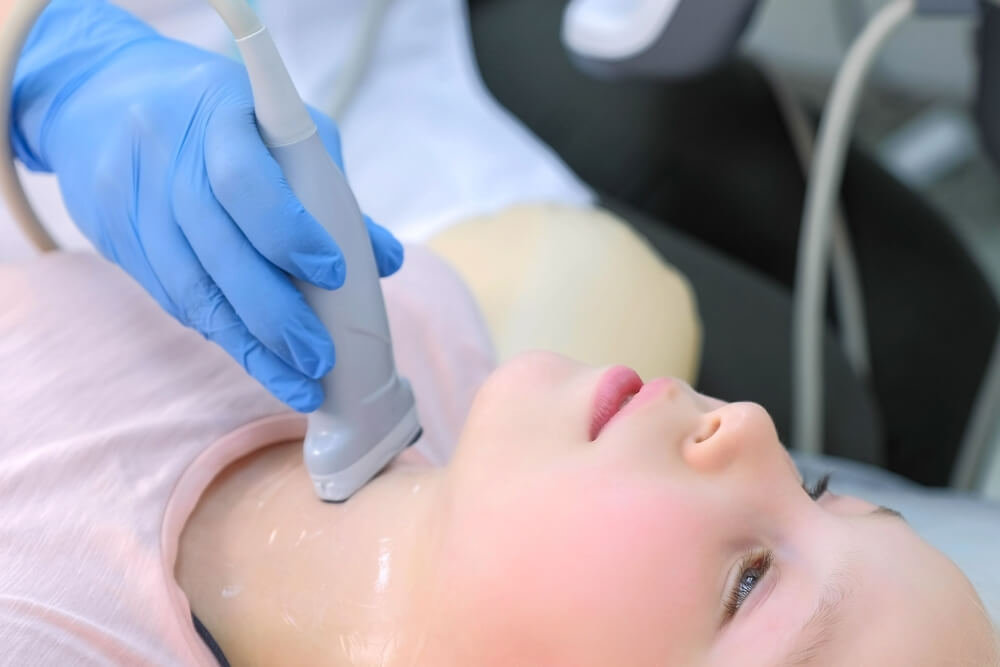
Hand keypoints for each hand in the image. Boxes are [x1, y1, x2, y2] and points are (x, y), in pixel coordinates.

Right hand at [11, 1, 403, 410]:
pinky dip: (220, 332)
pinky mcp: (116, 237)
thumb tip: (387, 260)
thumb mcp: (279, 129)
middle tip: (320, 358)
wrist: (101, 96)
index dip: (289, 233)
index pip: (246, 182)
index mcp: (218, 115)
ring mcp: (132, 200)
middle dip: (275, 315)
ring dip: (249, 345)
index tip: (334, 275)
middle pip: (217, 248)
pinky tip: (257, 358)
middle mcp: (166, 156)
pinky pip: (170, 296)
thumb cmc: (222, 117)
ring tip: (298, 383)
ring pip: (190, 287)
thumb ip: (330, 191)